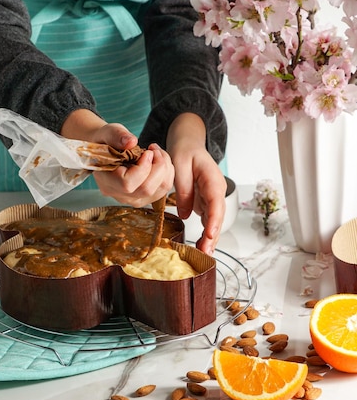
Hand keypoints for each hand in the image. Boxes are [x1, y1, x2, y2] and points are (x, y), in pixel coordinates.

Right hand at [61, 109, 173, 205]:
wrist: (106, 153)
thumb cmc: (105, 142)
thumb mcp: (107, 133)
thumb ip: (116, 136)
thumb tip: (132, 141)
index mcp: (106, 181)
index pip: (127, 184)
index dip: (142, 168)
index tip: (146, 152)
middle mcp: (120, 195)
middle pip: (147, 189)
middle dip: (158, 166)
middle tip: (154, 149)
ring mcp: (134, 198)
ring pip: (160, 189)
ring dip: (165, 168)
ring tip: (157, 152)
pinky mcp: (146, 196)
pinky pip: (164, 188)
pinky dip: (167, 172)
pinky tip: (158, 160)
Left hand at [167, 113, 226, 254]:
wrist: (189, 144)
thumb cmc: (185, 151)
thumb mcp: (180, 165)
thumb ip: (183, 189)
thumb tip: (186, 215)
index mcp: (213, 180)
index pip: (216, 203)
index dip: (214, 221)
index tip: (209, 235)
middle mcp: (217, 190)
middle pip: (218, 216)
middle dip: (213, 235)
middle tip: (205, 253)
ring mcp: (213, 197)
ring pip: (215, 220)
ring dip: (211, 238)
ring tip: (205, 255)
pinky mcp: (207, 202)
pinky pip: (209, 219)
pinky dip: (206, 233)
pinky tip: (202, 248)